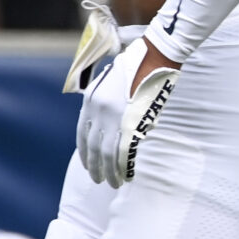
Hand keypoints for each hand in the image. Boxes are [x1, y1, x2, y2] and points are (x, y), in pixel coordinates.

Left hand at [75, 35, 178, 186]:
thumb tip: (110, 123)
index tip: (88, 165)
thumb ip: (106, 102)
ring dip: (109, 171)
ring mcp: (115, 116)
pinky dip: (123, 166)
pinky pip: (124, 151)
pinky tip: (126, 175)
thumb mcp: (112, 82)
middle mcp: (98, 110)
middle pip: (92, 147)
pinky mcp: (132, 121)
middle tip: (98, 180)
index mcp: (91, 100)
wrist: (156, 54)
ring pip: (106, 153)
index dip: (85, 153)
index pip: (82, 134)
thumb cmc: (138, 65)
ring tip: (113, 184)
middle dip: (95, 167)